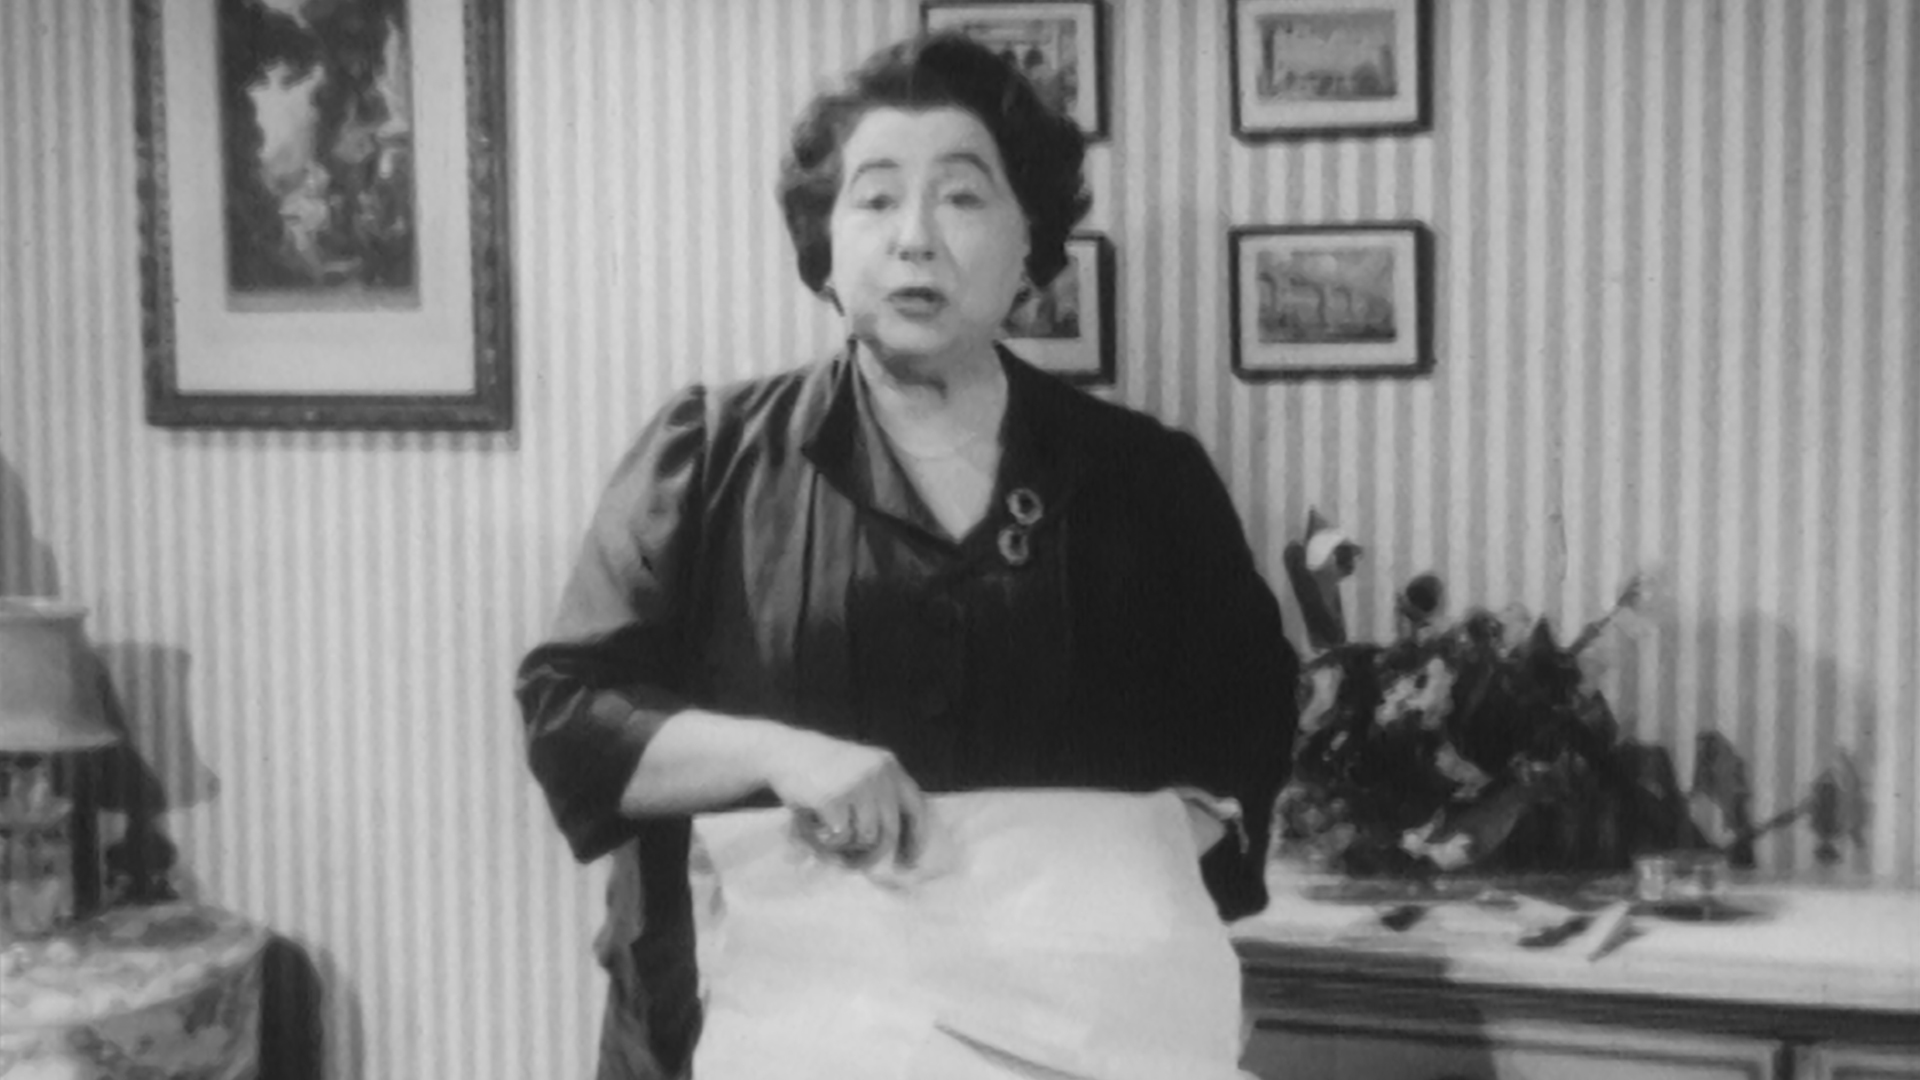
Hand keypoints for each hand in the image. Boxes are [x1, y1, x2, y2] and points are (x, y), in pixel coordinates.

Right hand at [762, 728, 927, 868]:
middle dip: (875, 855)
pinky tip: (813, 826)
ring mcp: (858, 785)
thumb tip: (886, 851)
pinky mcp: (835, 799)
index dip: (915, 838)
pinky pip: (841, 838)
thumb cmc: (818, 771)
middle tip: (856, 867)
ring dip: (845, 846)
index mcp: (888, 765)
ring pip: (866, 838)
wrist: (781, 751)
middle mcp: (879, 773)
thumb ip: (875, 803)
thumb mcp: (856, 773)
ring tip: (825, 835)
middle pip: (890, 830)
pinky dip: (827, 841)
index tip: (908, 862)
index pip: (916, 807)